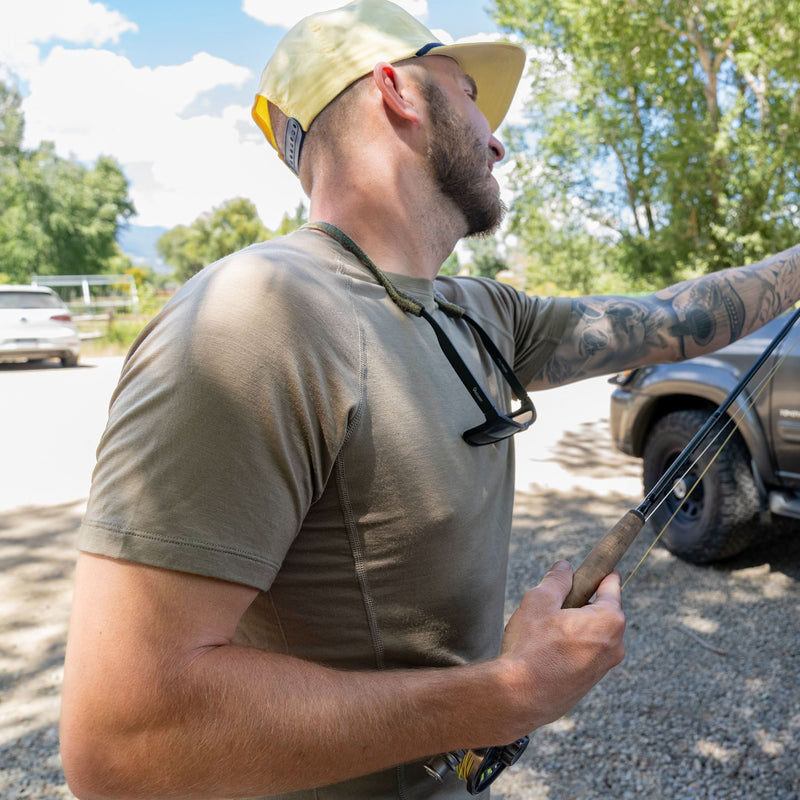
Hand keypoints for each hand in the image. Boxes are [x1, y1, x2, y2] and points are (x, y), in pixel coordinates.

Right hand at [494, 561, 624, 738]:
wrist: (519, 697)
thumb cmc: (531, 648)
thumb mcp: (539, 601)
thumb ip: (557, 580)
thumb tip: (566, 567)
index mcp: (608, 621)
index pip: (611, 586)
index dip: (599, 573)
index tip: (591, 568)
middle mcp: (615, 645)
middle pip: (601, 611)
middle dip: (580, 603)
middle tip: (552, 603)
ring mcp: (603, 667)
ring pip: (591, 633)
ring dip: (573, 626)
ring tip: (544, 630)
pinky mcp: (589, 683)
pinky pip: (584, 653)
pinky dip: (570, 645)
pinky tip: (545, 649)